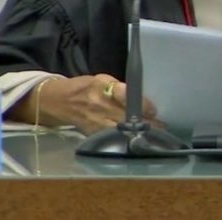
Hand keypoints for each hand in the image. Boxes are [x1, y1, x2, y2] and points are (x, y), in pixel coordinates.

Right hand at [34, 74, 161, 134]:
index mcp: (101, 86)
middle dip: (146, 123)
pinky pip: (111, 138)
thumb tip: (143, 102)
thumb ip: (120, 89)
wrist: (59, 101)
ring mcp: (94, 121)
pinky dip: (125, 139)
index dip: (142, 104)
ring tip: (154, 136)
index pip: (126, 94)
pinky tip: (136, 140)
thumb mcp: (102, 80)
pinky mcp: (91, 133)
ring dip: (138, 133)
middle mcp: (98, 104)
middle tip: (162, 127)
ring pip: (122, 130)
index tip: (153, 110)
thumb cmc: (85, 87)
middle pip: (127, 116)